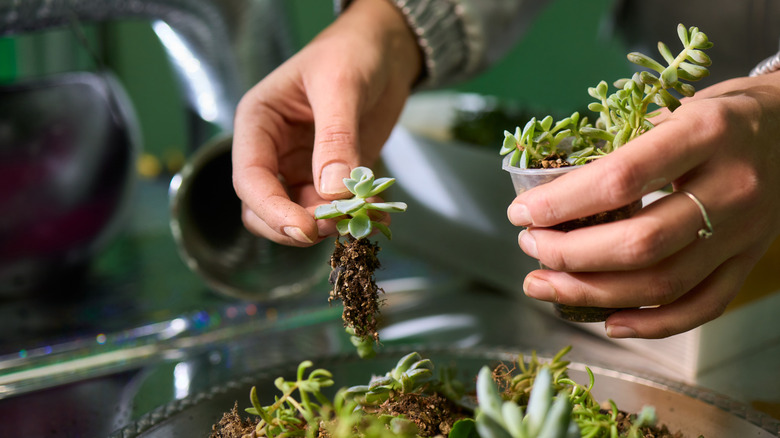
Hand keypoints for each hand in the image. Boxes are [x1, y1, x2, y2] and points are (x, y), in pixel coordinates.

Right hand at [232, 0, 421, 245]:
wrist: (385, 49)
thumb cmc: (351, 52)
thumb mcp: (342, 86)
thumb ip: (336, 138)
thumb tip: (332, 193)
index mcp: (258, 123)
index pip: (250, 179)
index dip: (272, 211)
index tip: (305, 229)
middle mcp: (274, 150)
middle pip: (264, 208)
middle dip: (296, 225)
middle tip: (334, 228)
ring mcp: (302, 166)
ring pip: (300, 214)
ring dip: (328, 225)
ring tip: (364, 217)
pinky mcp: (332, 177)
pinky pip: (335, 209)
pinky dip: (354, 216)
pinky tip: (379, 213)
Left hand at [507, 71, 779, 337]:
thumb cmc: (724, 114)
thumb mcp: (675, 107)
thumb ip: (622, 146)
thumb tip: (552, 190)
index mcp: (706, 134)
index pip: (620, 179)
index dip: (561, 203)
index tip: (521, 213)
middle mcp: (731, 187)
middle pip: (640, 243)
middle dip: (569, 254)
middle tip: (530, 248)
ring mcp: (745, 232)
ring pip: (663, 284)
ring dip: (592, 293)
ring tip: (543, 285)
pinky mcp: (749, 260)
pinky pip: (703, 306)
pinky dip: (652, 323)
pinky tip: (609, 322)